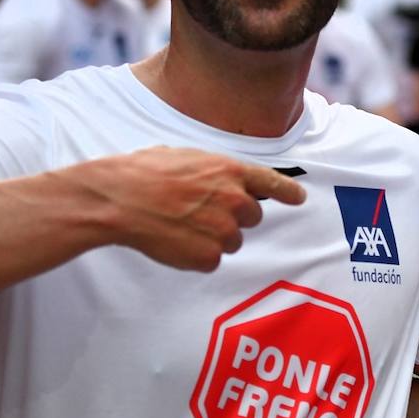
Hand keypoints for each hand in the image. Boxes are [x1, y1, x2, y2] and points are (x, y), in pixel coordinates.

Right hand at [74, 146, 305, 270]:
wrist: (119, 199)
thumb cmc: (144, 173)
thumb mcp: (186, 157)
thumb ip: (212, 171)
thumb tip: (214, 178)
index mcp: (230, 171)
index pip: (271, 182)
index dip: (287, 191)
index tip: (298, 198)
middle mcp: (235, 200)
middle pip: (252, 217)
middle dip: (232, 216)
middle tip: (198, 211)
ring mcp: (224, 230)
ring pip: (232, 241)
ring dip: (212, 237)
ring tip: (180, 224)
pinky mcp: (209, 256)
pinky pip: (211, 260)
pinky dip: (195, 256)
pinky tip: (173, 240)